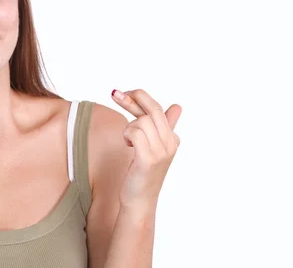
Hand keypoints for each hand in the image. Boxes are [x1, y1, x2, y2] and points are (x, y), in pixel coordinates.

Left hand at [111, 89, 181, 210]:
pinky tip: (127, 145)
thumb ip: (162, 126)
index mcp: (173, 139)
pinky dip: (127, 135)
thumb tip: (178, 106)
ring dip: (128, 128)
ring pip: (141, 122)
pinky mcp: (148, 159)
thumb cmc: (142, 173)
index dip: (140, 97)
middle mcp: (170, 144)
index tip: (122, 92)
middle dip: (132, 99)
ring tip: (128, 142)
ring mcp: (161, 152)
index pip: (157, 109)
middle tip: (114, 94)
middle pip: (152, 110)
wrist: (139, 201)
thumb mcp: (154, 147)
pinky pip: (134, 133)